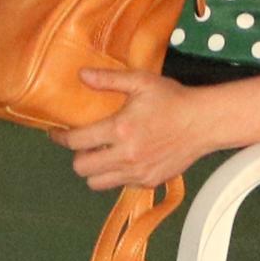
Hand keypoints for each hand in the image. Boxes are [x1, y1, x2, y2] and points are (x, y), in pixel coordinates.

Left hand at [56, 66, 214, 192]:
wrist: (203, 123)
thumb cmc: (172, 99)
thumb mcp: (140, 81)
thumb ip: (108, 79)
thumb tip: (81, 75)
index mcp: (120, 130)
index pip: (77, 142)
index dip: (60, 138)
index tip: (55, 132)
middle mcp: (126, 156)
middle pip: (82, 169)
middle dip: (77, 156)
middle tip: (82, 144)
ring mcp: (138, 173)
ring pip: (98, 183)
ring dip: (94, 170)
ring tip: (100, 154)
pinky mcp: (150, 182)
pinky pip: (121, 185)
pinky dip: (116, 175)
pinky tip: (123, 159)